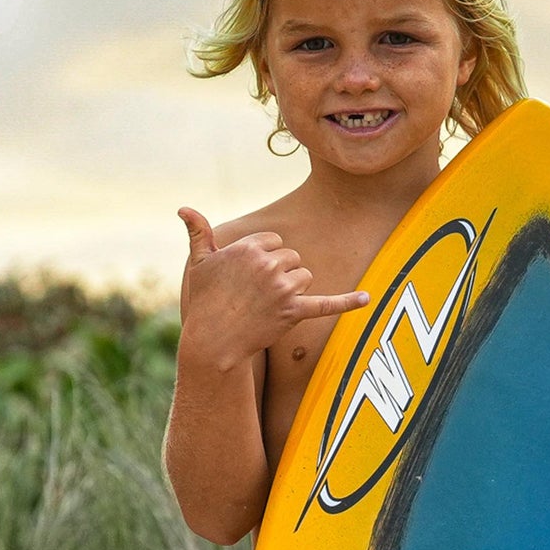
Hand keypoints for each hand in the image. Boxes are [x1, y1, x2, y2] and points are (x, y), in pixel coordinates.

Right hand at [177, 207, 369, 364]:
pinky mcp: (294, 312)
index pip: (274, 241)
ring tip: (268, 304)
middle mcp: (268, 264)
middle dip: (279, 273)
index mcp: (249, 247)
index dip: (263, 257)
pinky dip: (347, 302)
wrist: (212, 341)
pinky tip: (367, 299)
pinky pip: (326, 304)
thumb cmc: (205, 301)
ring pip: (305, 276)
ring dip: (293, 289)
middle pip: (292, 257)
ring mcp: (282, 288)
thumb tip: (183, 208)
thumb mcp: (199, 264)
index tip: (247, 275)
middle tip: (256, 294)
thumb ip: (198, 233)